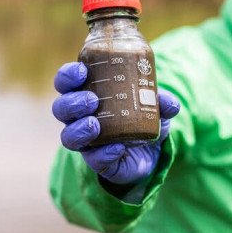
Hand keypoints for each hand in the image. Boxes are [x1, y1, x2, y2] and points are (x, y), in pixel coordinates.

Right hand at [51, 62, 180, 184]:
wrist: (149, 152)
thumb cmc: (141, 118)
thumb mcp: (154, 106)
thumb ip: (162, 101)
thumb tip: (170, 103)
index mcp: (87, 94)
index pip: (66, 82)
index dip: (68, 75)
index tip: (82, 70)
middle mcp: (79, 118)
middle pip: (60, 108)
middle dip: (72, 103)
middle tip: (92, 100)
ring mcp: (86, 141)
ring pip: (68, 136)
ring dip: (79, 129)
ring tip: (95, 125)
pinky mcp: (97, 162)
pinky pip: (94, 159)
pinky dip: (104, 153)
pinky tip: (117, 148)